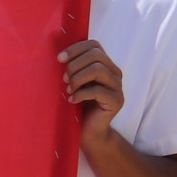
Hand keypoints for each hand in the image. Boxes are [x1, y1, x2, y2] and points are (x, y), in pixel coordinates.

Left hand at [61, 39, 123, 154]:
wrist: (88, 131)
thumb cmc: (77, 105)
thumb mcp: (73, 83)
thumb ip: (72, 69)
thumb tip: (58, 56)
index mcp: (105, 65)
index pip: (94, 45)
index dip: (76, 48)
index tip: (59, 59)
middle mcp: (114, 73)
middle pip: (96, 55)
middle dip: (75, 65)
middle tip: (63, 79)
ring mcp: (117, 87)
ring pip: (98, 70)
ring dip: (78, 78)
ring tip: (68, 89)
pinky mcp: (117, 101)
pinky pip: (98, 90)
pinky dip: (81, 94)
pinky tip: (72, 100)